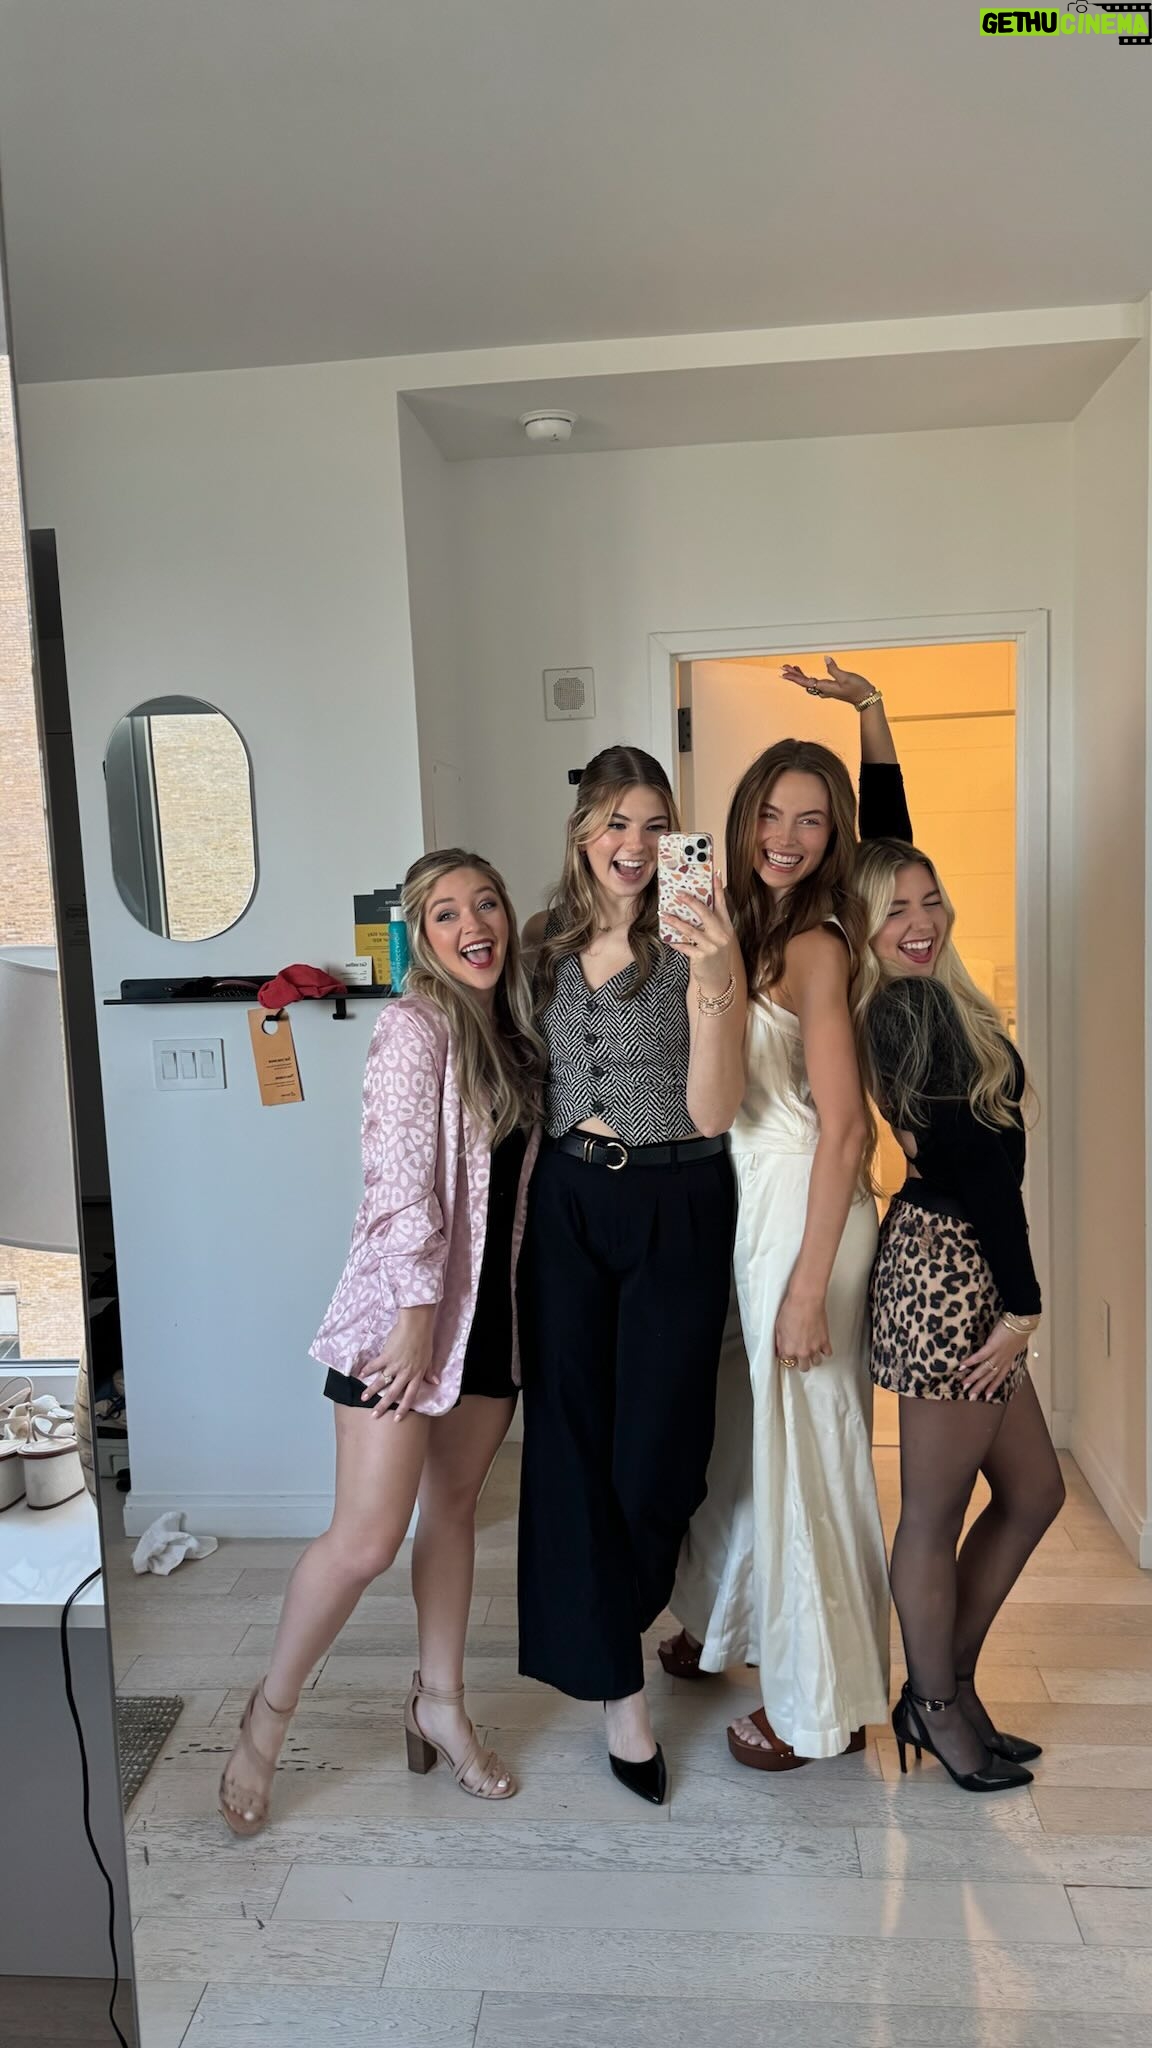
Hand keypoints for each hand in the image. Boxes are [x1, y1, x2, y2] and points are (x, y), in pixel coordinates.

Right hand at [360, 1307, 438, 1419]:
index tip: (397, 1419)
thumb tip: (436, 1382)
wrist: (417, 1325)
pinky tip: (359, 1375)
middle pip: (393, 1393)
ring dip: (371, 1390)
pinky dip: (366, 1370)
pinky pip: (375, 1365)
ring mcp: (395, 1365)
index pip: (410, 1395)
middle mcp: (405, 1373)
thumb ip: (430, 1372)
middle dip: (383, 1405)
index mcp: (417, 1374)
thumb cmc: (424, 1340)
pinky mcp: (386, 1355)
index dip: (403, 1408)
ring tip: (362, 1398)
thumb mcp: (429, 1358)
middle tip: (374, 1415)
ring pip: (382, 1381)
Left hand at [663, 871, 736, 995]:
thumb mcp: (719, 938)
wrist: (718, 980)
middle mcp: (721, 935)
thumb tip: (696, 906)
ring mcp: (712, 946)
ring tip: (664, 914)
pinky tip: (667, 937)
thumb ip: (712, 923)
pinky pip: (684, 946)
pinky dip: (675, 941)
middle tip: (678, 894)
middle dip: (691, 902)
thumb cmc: (716, 955)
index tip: (715, 874)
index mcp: (727, 927)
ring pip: (690, 929)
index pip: (722, 904)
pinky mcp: (701, 956)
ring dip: (675, 921)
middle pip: (705, 913)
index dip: (718, 889)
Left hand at [774, 1290, 831, 1372]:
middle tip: (800, 1356)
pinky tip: (821, 1347)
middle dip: (801, 1362)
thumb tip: (780, 1349)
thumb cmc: (792, 1310)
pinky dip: (825, 1351)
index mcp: (788, 1349)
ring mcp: (815, 1348)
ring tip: (811, 1352)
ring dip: (813, 1358)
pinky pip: (828, 1353)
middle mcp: (802, 1352)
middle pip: (803, 1367)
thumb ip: (780, 1342)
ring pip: (816, 1363)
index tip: (789, 1354)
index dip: (787, 1356)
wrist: (806, 1301)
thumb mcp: (778, 1328)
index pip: (787, 1361)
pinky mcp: (825, 1341)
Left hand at [782, 657, 874, 707]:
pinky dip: (808, 677)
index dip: (794, 677)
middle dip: (794, 674)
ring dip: (800, 675)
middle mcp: (823, 690)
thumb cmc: (857, 688)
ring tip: (792, 667)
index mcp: (825, 687)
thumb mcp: (846, 677)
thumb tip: (826, 658)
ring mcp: (826, 690)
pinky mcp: (830, 689)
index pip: (805, 682)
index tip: (784, 673)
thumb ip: (834, 668)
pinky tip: (806, 674)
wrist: (866, 698)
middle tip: (784, 667)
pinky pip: (815, 683)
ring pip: (808, 683)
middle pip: (804, 682)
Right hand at [958, 1319, 1030, 1399]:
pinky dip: (971, 1361)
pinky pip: (980, 1356)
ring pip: (984, 1369)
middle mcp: (1002, 1360)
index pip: (1000, 1377)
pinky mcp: (992, 1346)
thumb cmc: (1019, 1333)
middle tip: (971, 1396)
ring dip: (974, 1377)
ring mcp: (997, 1354)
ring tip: (964, 1384)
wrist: (1022, 1323)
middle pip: (990, 1377)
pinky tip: (962, 1365)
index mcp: (1007, 1361)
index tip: (986, 1397)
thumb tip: (1011, 1365)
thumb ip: (1012, 1357)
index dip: (993, 1387)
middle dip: (980, 1387)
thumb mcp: (1017, 1348)